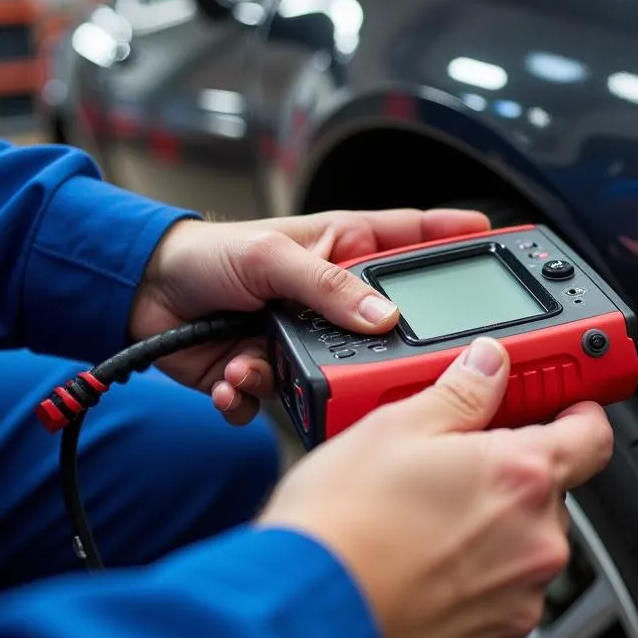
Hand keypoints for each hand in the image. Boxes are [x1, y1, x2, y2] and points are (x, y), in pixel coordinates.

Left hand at [129, 208, 489, 423]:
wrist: (137, 295)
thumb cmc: (206, 254)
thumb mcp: (274, 256)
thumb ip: (331, 287)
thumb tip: (386, 318)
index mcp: (343, 250)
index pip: (415, 239)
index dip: (459, 238)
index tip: (499, 239)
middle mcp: (333, 298)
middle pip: (390, 325)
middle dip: (382, 350)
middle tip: (382, 362)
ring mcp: (307, 337)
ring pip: (338, 373)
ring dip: (301, 381)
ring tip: (259, 365)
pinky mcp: (275, 371)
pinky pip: (287, 399)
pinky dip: (256, 399)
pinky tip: (233, 382)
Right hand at [257, 336, 614, 637]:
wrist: (305, 626)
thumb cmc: (340, 531)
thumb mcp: (394, 429)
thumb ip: (460, 393)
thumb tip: (488, 366)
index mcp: (522, 477)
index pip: (592, 435)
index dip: (580, 414)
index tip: (565, 408)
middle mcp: (535, 542)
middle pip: (548, 495)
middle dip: (508, 479)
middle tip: (454, 469)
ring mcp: (517, 601)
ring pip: (521, 550)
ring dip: (489, 534)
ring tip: (421, 526)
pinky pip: (498, 602)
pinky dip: (471, 586)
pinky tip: (419, 571)